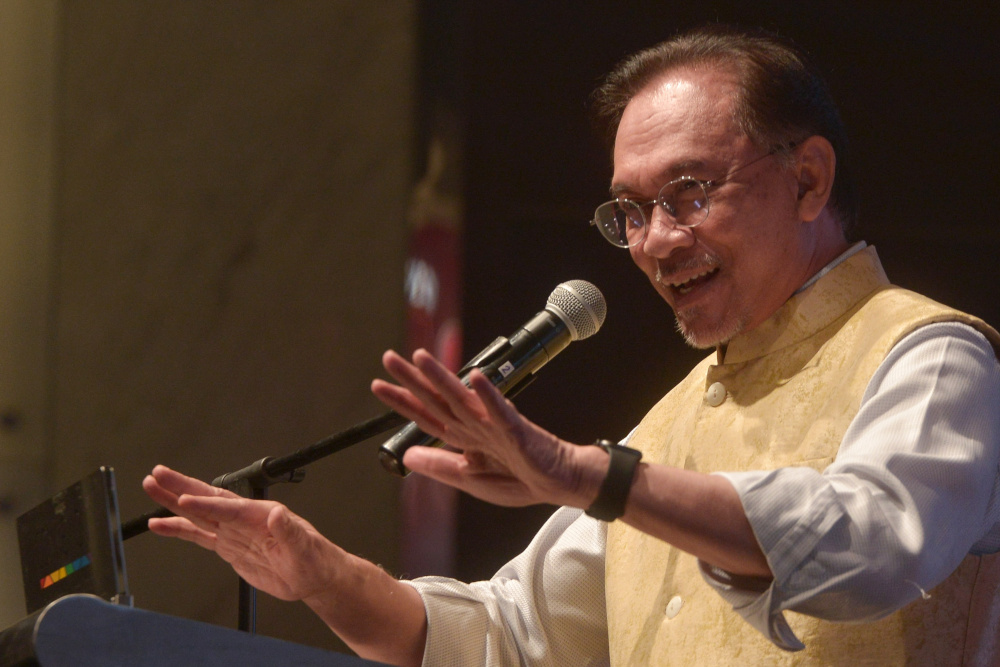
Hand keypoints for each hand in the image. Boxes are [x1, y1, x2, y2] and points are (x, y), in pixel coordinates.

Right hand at [142, 465, 344, 602]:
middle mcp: (243, 518)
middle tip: (157, 474)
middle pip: (207, 500)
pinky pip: (198, 535)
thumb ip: (289, 531)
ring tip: (151, 487)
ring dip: (173, 502)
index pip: (228, 507)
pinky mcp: (228, 547)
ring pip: (197, 513)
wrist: (312, 576)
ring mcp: (233, 532)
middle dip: (181, 487)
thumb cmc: (313, 558)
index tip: (184, 498)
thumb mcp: (304, 547)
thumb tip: (278, 513)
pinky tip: (158, 524)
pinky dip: (177, 530)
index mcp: (260, 515)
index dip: (206, 503)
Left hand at [371, 349, 603, 507]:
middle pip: (438, 399)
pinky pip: (501, 410)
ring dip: (441, 377)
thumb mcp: (472, 480)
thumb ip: (441, 467)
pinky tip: (476, 378)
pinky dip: (488, 394)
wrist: (559, 481)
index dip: (402, 402)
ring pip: (462, 397)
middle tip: (389, 358)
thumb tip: (407, 456)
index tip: (379, 385)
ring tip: (421, 358)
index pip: (427, 415)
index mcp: (464, 437)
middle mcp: (475, 425)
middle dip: (412, 380)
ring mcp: (495, 424)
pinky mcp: (517, 430)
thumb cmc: (520, 479)